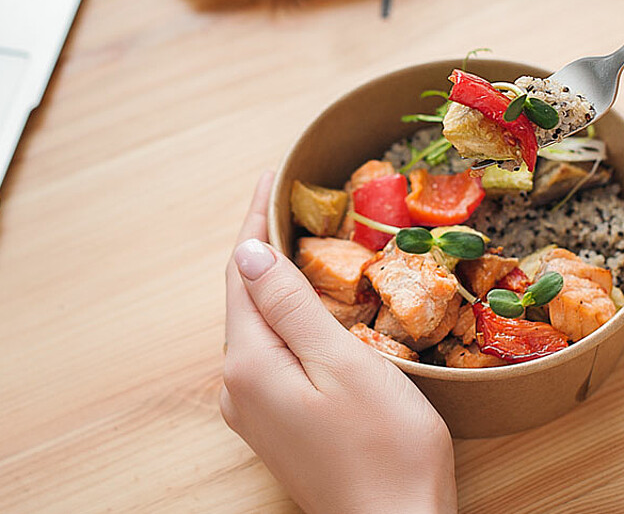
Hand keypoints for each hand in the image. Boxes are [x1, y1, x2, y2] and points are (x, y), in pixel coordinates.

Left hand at [221, 173, 456, 513]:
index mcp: (249, 364)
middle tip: (290, 194)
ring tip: (300, 234)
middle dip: (263, 244)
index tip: (273, 173)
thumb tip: (250, 253)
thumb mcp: (345, 365)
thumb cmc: (385, 450)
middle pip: (243, 297)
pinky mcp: (275, 427)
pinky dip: (286, 317)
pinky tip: (309, 304)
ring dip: (276, 281)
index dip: (256, 219)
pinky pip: (270, 354)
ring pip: (257, 326)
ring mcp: (254, 411)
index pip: (241, 272)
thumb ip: (293, 307)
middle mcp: (237, 388)